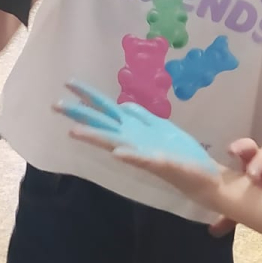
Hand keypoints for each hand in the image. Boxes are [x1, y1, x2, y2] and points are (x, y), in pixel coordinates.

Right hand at [57, 82, 221, 201]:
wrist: (206, 179)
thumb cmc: (183, 153)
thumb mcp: (161, 128)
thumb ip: (142, 117)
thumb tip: (123, 105)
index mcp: (134, 128)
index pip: (106, 109)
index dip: (88, 96)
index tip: (68, 83)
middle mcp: (133, 140)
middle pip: (102, 123)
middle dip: (81, 115)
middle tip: (55, 105)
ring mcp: (145, 153)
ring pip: (115, 142)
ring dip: (96, 137)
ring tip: (74, 131)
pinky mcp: (161, 165)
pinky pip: (143, 159)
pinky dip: (131, 156)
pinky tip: (118, 152)